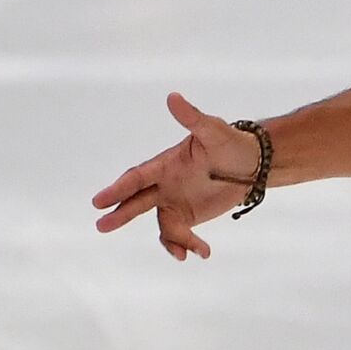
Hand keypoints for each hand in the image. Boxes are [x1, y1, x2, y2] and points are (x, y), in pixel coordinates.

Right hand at [91, 93, 260, 260]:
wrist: (251, 164)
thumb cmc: (231, 142)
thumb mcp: (213, 130)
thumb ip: (192, 118)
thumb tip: (173, 96)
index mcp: (165, 164)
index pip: (137, 177)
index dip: (118, 189)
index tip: (98, 200)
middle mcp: (164, 185)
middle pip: (137, 202)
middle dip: (120, 213)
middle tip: (102, 225)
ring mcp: (174, 202)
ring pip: (162, 226)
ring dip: (171, 240)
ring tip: (183, 253)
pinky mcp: (187, 217)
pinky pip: (178, 235)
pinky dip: (185, 246)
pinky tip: (201, 252)